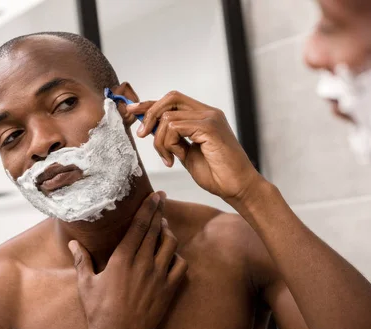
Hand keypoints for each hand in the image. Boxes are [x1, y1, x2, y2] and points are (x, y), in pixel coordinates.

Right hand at [68, 192, 187, 328]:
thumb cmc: (98, 311)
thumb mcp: (86, 284)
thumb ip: (82, 260)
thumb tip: (73, 243)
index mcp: (122, 258)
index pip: (139, 226)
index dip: (148, 208)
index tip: (154, 196)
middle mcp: (143, 263)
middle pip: (156, 230)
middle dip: (160, 212)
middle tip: (162, 200)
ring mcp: (158, 276)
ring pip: (171, 244)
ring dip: (169, 233)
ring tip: (164, 228)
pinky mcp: (169, 290)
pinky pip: (181, 266)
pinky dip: (178, 257)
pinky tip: (172, 256)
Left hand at [127, 91, 263, 202]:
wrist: (238, 188)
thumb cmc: (217, 175)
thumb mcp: (187, 154)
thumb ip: (173, 140)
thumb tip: (152, 131)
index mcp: (204, 117)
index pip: (173, 101)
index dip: (151, 104)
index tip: (132, 110)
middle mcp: (208, 113)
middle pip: (170, 98)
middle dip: (149, 114)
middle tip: (142, 135)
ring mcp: (210, 118)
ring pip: (168, 117)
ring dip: (159, 140)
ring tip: (168, 159)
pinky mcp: (209, 127)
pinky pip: (175, 128)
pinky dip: (168, 144)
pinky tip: (174, 159)